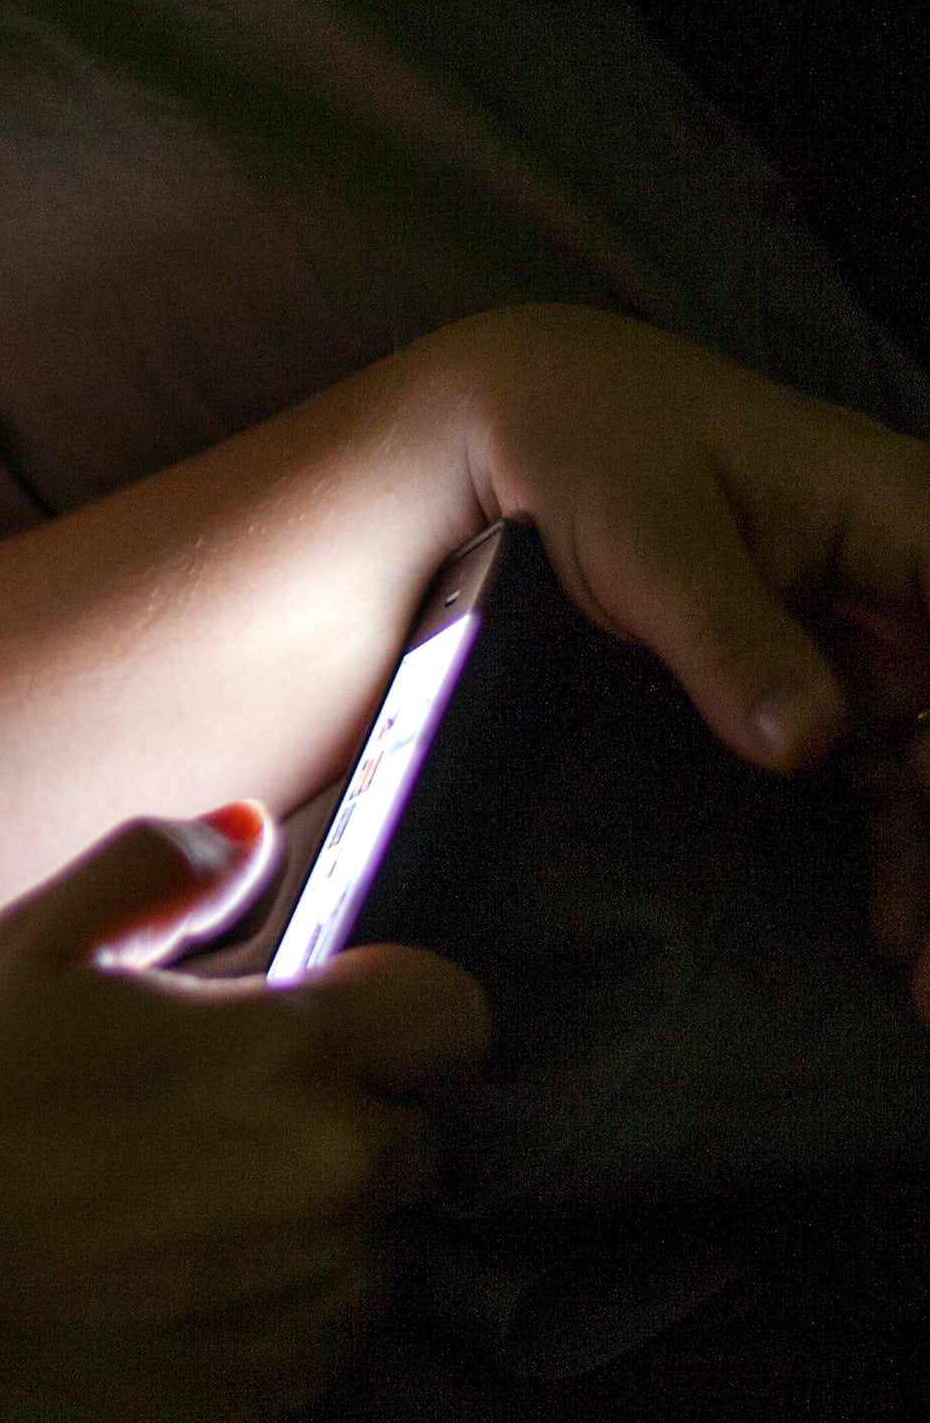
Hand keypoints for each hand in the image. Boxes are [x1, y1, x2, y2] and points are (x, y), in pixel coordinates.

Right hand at [0, 809, 490, 1422]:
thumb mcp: (33, 948)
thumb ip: (155, 869)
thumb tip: (247, 827)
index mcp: (292, 1055)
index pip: (450, 1012)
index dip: (388, 1008)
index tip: (312, 1024)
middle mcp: (337, 1179)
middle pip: (410, 1131)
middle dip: (336, 1118)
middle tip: (203, 1128)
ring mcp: (319, 1300)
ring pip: (367, 1243)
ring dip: (307, 1224)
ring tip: (171, 1221)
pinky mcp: (286, 1397)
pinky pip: (322, 1342)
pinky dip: (270, 1316)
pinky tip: (162, 1295)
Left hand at [443, 304, 929, 1018]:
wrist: (533, 431)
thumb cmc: (596, 452)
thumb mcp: (650, 536)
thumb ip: (728, 634)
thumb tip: (808, 742)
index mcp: (913, 518)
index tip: (923, 797)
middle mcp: (922, 584)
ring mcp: (889, 643)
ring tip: (926, 990)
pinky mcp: (842, 687)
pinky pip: (900, 786)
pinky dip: (907, 860)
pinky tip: (897, 946)